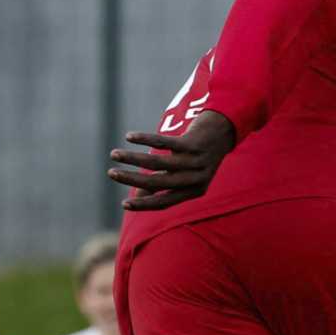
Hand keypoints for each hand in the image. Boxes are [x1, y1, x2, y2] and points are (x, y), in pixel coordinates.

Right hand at [109, 111, 236, 211]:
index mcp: (195, 191)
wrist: (225, 129)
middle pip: (159, 182)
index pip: (165, 202)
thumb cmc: (199, 155)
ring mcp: (195, 160)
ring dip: (133, 158)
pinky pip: (164, 143)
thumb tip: (138, 198)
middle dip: (132, 179)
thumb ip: (164, 186)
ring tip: (114, 154)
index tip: (123, 205)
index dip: (144, 205)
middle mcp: (196, 178)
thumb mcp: (185, 173)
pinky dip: (144, 139)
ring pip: (158, 163)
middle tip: (111, 174)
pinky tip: (129, 137)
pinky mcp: (193, 142)